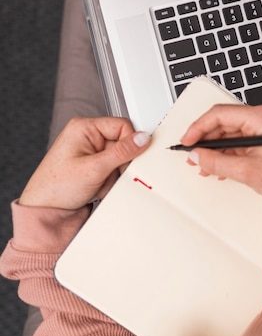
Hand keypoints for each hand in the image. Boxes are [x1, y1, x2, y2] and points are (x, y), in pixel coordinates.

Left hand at [19, 117, 150, 209]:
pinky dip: (110, 180)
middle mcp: (87, 136)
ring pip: (120, 159)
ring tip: (98, 183)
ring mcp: (90, 151)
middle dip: (119, 164)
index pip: (122, 126)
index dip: (130, 144)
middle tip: (108, 175)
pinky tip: (98, 187)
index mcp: (83, 127)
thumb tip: (142, 139)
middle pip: (122, 144)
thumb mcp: (94, 168)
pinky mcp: (93, 165)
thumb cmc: (56, 187)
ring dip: (114, 175)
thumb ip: (121, 152)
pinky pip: (113, 169)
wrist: (45, 210)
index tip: (129, 161)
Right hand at [180, 104, 261, 199]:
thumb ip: (218, 163)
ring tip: (203, 165)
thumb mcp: (248, 171)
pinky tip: (216, 166)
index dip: (199, 127)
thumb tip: (198, 157)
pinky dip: (225, 153)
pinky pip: (237, 141)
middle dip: (205, 140)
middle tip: (192, 155)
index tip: (187, 141)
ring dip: (214, 149)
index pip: (220, 114)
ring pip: (228, 133)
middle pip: (222, 122)